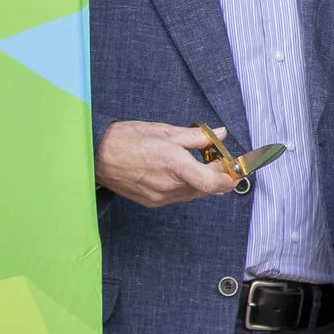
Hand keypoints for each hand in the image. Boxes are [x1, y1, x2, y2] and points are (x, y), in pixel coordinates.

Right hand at [96, 121, 246, 208]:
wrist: (96, 154)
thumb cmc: (128, 138)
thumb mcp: (166, 131)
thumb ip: (197, 136)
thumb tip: (220, 134)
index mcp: (175, 165)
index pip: (213, 183)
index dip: (229, 178)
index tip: (236, 169)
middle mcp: (169, 186)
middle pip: (206, 189)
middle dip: (219, 176)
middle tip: (220, 160)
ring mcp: (160, 197)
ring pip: (194, 194)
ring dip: (203, 182)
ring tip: (202, 164)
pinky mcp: (152, 202)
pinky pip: (179, 196)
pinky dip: (188, 186)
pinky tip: (184, 173)